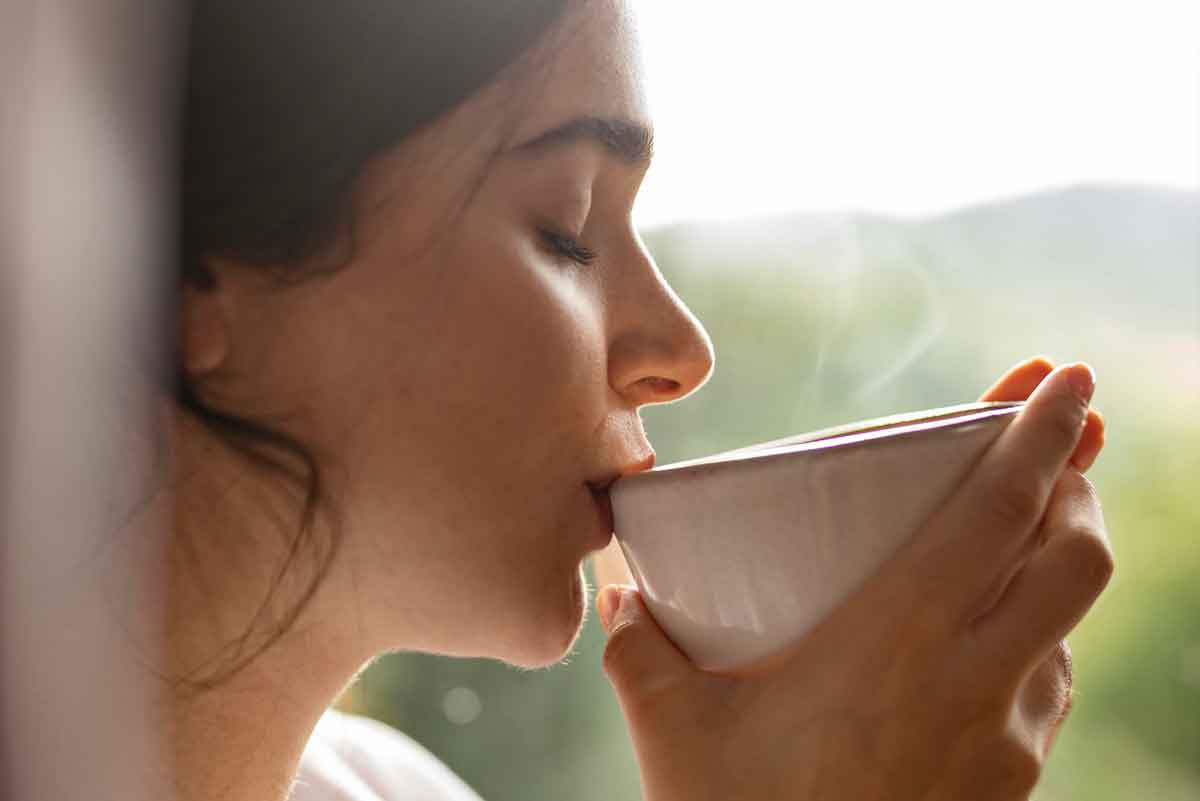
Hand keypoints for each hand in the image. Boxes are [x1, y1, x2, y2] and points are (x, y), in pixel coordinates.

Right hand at [598, 361, 1113, 800]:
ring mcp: (1007, 738)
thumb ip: (639, 645)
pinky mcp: (1013, 784)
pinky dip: (1039, 635)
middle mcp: (973, 682)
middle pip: (1074, 556)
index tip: (1065, 377)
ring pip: (1070, 622)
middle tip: (1047, 453)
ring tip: (1019, 532)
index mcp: (896, 642)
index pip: (998, 511)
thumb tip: (619, 588)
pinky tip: (985, 638)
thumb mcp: (674, 729)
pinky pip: (1051, 686)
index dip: (1042, 432)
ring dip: (1058, 561)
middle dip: (1073, 486)